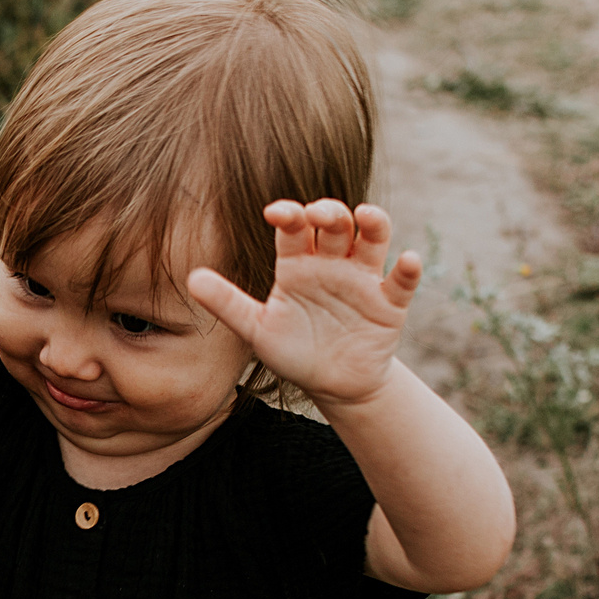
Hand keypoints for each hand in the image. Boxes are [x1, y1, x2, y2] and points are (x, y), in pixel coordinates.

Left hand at [187, 199, 420, 408]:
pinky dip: (407, 268)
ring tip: (367, 217)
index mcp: (297, 262)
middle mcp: (332, 262)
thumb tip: (191, 278)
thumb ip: (228, 303)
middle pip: (335, 223)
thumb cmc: (293, 350)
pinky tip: (406, 260)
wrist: (332, 385)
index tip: (277, 213)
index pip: (293, 227)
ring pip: (372, 238)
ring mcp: (363, 279)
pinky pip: (401, 280)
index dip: (288, 215)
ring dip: (373, 223)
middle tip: (320, 216)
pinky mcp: (390, 302)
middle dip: (329, 212)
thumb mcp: (258, 329)